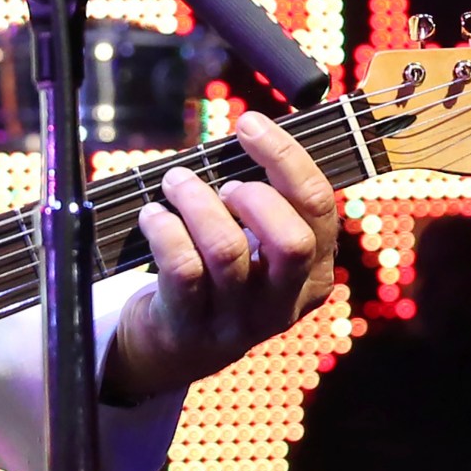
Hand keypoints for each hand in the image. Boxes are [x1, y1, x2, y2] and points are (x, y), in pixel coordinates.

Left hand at [104, 110, 338, 404]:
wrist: (176, 347)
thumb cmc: (217, 275)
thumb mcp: (256, 246)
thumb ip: (262, 201)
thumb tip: (247, 134)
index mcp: (314, 273)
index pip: (319, 207)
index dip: (286, 157)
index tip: (250, 123)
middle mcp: (284, 301)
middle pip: (292, 240)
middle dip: (254, 196)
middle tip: (223, 183)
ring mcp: (238, 320)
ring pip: (227, 250)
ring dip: (196, 202)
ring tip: (176, 183)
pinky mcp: (191, 327)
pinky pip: (182, 268)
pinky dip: (164, 229)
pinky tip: (152, 215)